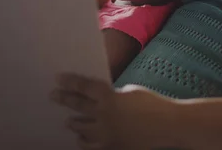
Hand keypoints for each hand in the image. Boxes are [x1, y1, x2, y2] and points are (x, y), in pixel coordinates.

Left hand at [50, 73, 177, 149]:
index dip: (70, 82)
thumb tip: (101, 98)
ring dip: (74, 123)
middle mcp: (103, 116)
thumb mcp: (130, 91)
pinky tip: (80, 139)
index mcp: (109, 97)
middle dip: (64, 99)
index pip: (84, 88)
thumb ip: (112, 95)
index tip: (58, 79)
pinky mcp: (111, 146)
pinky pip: (90, 146)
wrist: (167, 125)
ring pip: (81, 128)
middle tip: (53, 96)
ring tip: (69, 121)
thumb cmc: (152, 103)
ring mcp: (106, 134)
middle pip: (78, 106)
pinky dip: (83, 141)